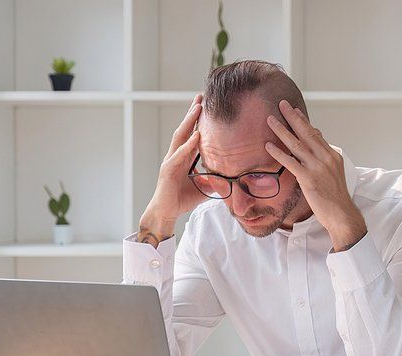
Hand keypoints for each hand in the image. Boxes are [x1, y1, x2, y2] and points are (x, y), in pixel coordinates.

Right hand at [138, 94, 207, 244]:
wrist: (167, 212)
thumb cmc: (182, 199)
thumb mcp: (205, 187)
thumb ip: (216, 179)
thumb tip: (234, 178)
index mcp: (183, 157)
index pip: (191, 133)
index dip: (198, 120)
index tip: (206, 105)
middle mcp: (176, 155)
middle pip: (185, 129)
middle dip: (192, 113)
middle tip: (201, 96)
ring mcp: (171, 160)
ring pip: (180, 136)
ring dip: (189, 121)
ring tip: (197, 107)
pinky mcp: (168, 169)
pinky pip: (180, 154)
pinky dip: (188, 145)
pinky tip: (196, 135)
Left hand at [264, 100, 366, 251]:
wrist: (342, 214)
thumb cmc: (336, 196)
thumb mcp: (334, 173)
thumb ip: (324, 158)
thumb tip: (316, 145)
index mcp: (332, 155)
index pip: (315, 133)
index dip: (303, 121)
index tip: (294, 110)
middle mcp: (326, 158)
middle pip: (306, 133)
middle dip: (292, 117)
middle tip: (281, 104)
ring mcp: (318, 168)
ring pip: (297, 144)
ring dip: (282, 130)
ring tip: (270, 120)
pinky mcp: (309, 179)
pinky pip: (291, 162)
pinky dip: (279, 153)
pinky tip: (268, 146)